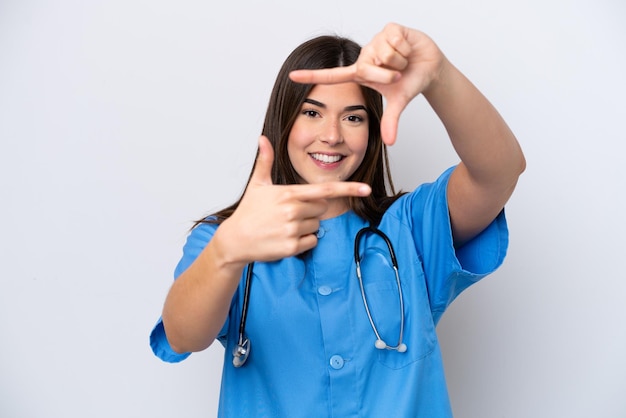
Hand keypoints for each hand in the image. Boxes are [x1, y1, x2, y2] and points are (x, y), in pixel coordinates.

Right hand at [219, 136, 370, 262]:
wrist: (235, 240)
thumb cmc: (248, 212)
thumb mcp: (257, 184)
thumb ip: (265, 161)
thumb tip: (263, 139)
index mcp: (289, 194)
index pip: (325, 190)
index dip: (348, 188)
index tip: (366, 189)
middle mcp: (293, 211)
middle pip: (322, 209)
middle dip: (311, 211)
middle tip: (289, 213)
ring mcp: (293, 230)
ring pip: (317, 226)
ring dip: (306, 226)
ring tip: (284, 226)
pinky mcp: (292, 247)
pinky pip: (311, 242)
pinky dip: (303, 242)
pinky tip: (285, 238)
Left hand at [289, 23, 445, 144]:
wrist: (429, 67)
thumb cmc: (409, 83)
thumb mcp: (398, 103)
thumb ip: (390, 121)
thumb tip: (390, 143)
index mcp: (361, 73)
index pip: (332, 76)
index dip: (312, 77)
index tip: (291, 77)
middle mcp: (365, 56)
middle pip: (369, 68)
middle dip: (389, 76)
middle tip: (398, 75)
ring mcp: (376, 40)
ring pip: (384, 54)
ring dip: (399, 61)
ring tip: (403, 61)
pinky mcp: (389, 28)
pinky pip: (394, 40)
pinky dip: (405, 47)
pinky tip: (407, 48)